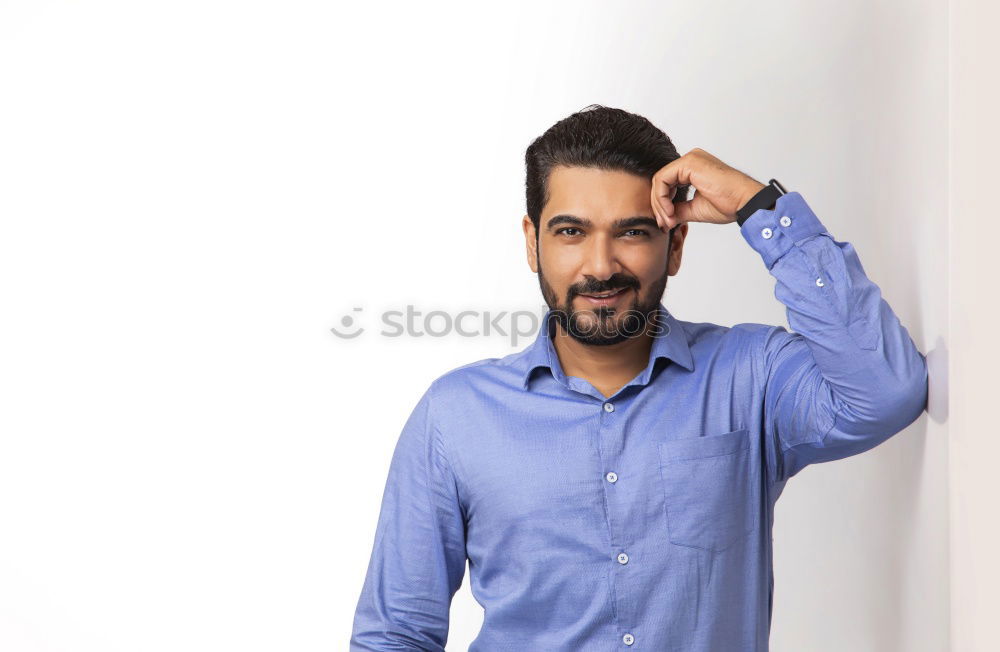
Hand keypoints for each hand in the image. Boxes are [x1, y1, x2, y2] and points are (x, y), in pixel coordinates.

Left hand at [650, 148, 765, 230]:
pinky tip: (670, 212)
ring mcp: (690, 159)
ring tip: (669, 221)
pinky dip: (662, 198)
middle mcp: (691, 160)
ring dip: (660, 204)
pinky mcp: (689, 163)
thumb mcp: (695, 209)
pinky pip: (663, 179)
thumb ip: (678, 209)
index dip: (662, 205)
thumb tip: (664, 218)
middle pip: (661, 182)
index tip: (666, 223)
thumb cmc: (729, 204)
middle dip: (659, 206)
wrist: (744, 203)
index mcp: (693, 169)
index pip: (667, 184)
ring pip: (659, 181)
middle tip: (665, 224)